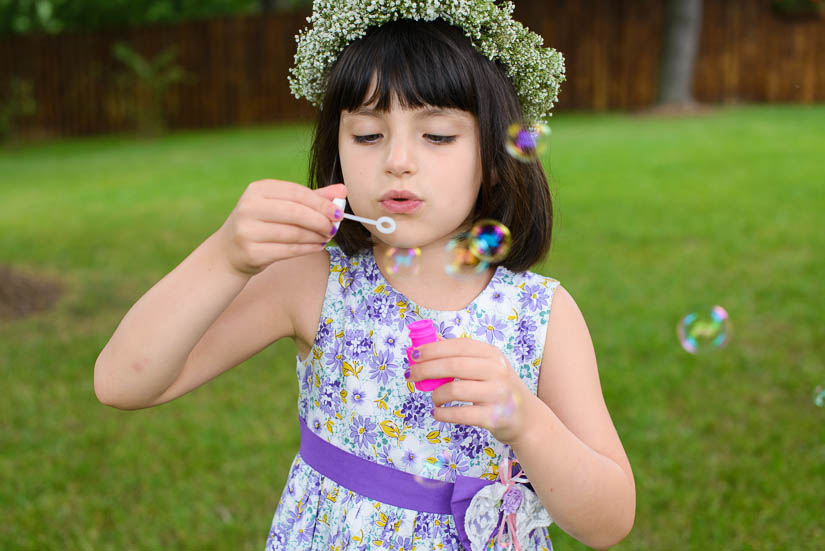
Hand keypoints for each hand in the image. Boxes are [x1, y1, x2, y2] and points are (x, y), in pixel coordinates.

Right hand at [217, 180, 345, 275]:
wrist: (229, 251)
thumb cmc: (262, 224)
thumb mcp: (282, 205)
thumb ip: (312, 197)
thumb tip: (342, 190)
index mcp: (258, 189)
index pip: (297, 192)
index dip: (321, 202)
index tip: (338, 212)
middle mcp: (249, 207)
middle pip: (296, 212)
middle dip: (320, 220)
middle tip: (334, 227)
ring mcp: (248, 230)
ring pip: (294, 233)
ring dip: (316, 236)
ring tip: (327, 237)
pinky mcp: (251, 252)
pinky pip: (288, 250)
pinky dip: (307, 248)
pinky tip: (317, 246)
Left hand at [408, 337, 535, 444]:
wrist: (525, 418)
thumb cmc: (497, 388)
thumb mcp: (486, 366)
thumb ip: (460, 356)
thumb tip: (425, 348)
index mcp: (492, 355)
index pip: (458, 346)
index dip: (433, 349)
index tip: (413, 354)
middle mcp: (498, 371)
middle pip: (454, 366)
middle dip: (426, 369)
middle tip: (411, 375)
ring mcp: (498, 395)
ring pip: (454, 390)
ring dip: (436, 394)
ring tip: (434, 398)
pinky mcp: (494, 417)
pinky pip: (460, 414)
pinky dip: (443, 414)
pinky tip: (438, 412)